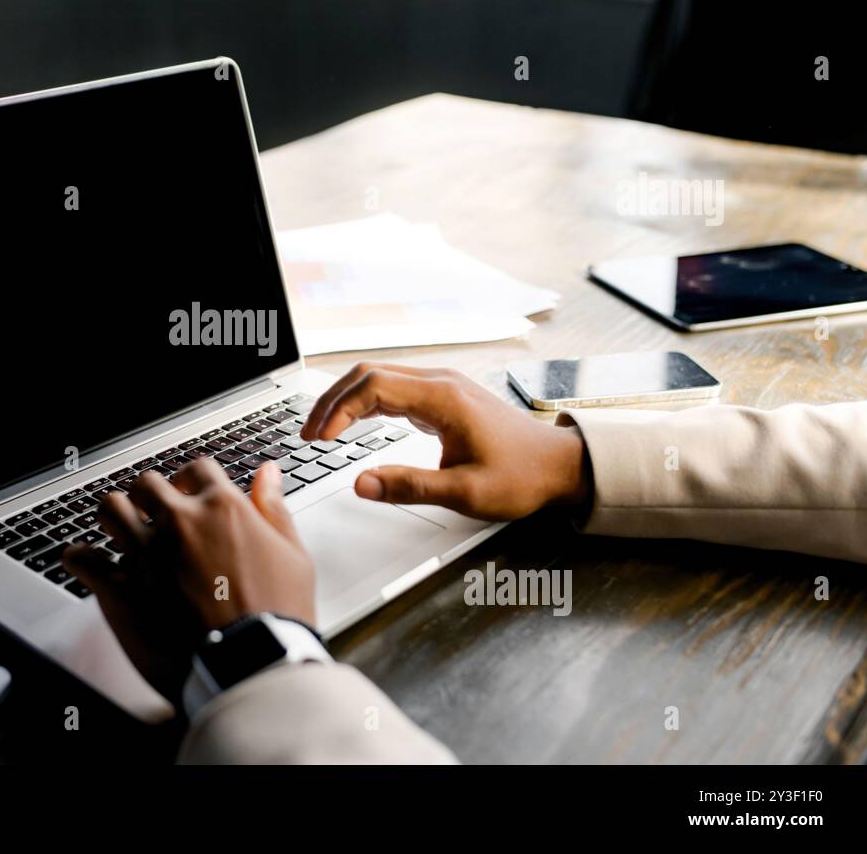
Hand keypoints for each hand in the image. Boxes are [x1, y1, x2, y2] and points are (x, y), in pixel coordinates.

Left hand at [62, 459, 314, 703]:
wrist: (250, 666)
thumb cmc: (276, 616)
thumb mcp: (292, 556)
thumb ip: (273, 509)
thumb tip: (266, 473)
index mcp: (222, 509)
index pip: (197, 467)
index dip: (192, 478)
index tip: (190, 491)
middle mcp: (180, 523)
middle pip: (147, 484)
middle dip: (150, 497)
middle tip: (155, 515)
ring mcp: (146, 555)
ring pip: (110, 509)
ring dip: (115, 517)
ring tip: (122, 531)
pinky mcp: (121, 590)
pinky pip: (81, 558)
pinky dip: (81, 558)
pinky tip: (90, 562)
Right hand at [302, 362, 592, 520]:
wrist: (558, 466)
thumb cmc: (520, 477)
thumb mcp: (464, 493)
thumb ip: (409, 488)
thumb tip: (360, 484)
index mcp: (442, 399)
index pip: (372, 387)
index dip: (338, 411)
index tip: (320, 440)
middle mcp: (439, 382)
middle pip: (368, 374)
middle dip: (331, 401)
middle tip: (308, 435)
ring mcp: (441, 386)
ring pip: (377, 377)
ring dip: (345, 399)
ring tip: (321, 430)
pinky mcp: (442, 396)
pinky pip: (392, 388)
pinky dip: (364, 403)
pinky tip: (352, 424)